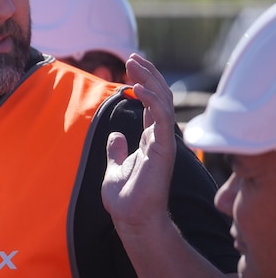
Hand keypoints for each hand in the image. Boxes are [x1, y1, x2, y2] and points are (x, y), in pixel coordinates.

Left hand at [101, 53, 176, 237]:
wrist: (132, 219)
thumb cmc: (126, 198)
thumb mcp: (115, 166)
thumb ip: (117, 150)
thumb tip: (115, 135)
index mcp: (150, 139)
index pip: (152, 103)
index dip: (144, 82)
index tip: (130, 66)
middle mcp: (159, 137)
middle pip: (160, 97)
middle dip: (148, 75)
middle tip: (132, 57)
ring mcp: (163, 143)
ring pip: (163, 102)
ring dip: (150, 80)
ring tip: (134, 64)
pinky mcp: (163, 150)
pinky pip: (162, 118)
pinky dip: (152, 100)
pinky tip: (139, 87)